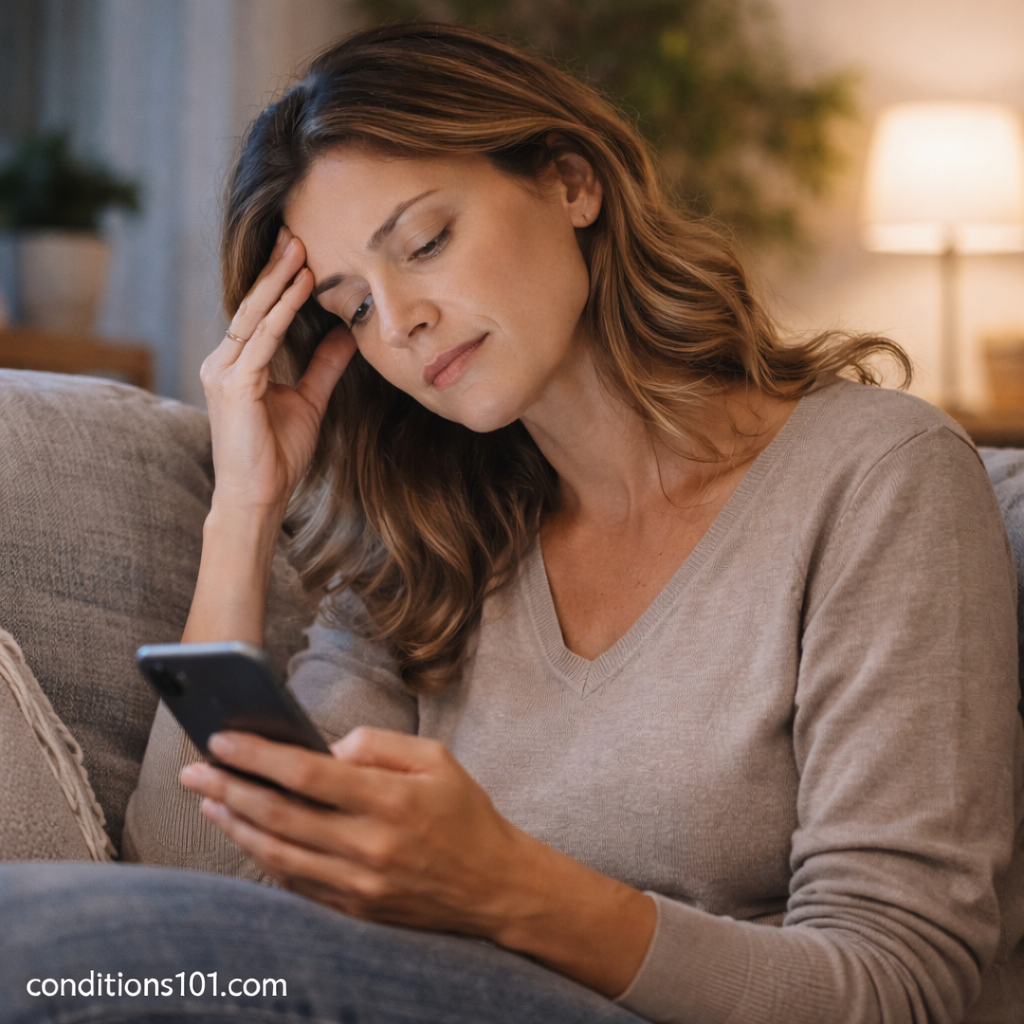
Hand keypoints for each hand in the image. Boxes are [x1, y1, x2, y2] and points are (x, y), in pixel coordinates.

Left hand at [180, 727, 526, 935]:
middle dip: (228, 788)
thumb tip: (327, 748)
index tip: (223, 738)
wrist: (493, 886)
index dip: (259, 755)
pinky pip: (295, 883)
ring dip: (234, 826)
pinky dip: (262, 858)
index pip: (308, 774)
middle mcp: (370, 845)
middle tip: (193, 770)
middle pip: (280, 814)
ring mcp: (359, 884)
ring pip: (277, 852)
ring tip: (207, 800)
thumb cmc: (465, 813)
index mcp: (391, 799)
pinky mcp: (354, 910)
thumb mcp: (436, 758)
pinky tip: (244, 835)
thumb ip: (379, 744)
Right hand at [200, 226, 356, 515]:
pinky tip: (301, 288)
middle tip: (297, 232)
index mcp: (236, 364)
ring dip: (279, 281)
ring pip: (254, 315)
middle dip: (275, 268)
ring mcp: (223, 372)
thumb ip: (323, 366)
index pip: (257, 312)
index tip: (300, 250)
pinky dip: (281, 312)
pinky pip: (261, 339)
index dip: (278, 281)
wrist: (258, 496)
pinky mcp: (234, 385)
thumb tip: (347, 335)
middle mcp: (222, 362)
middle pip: (251, 304)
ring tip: (300, 250)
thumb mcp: (308, 400)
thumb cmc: (277, 454)